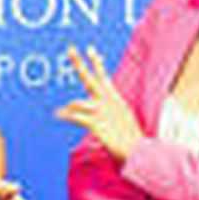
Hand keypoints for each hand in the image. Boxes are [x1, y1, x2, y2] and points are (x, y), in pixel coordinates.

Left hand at [54, 46, 143, 161]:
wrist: (140, 150)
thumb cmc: (131, 137)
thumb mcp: (123, 118)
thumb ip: (112, 110)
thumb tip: (104, 109)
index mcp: (114, 99)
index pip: (103, 76)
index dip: (96, 62)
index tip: (90, 49)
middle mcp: (108, 102)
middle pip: (91, 79)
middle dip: (79, 64)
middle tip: (70, 49)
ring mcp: (102, 112)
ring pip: (80, 102)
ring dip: (71, 107)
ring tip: (60, 112)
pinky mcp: (97, 124)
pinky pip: (78, 117)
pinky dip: (67, 115)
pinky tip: (59, 115)